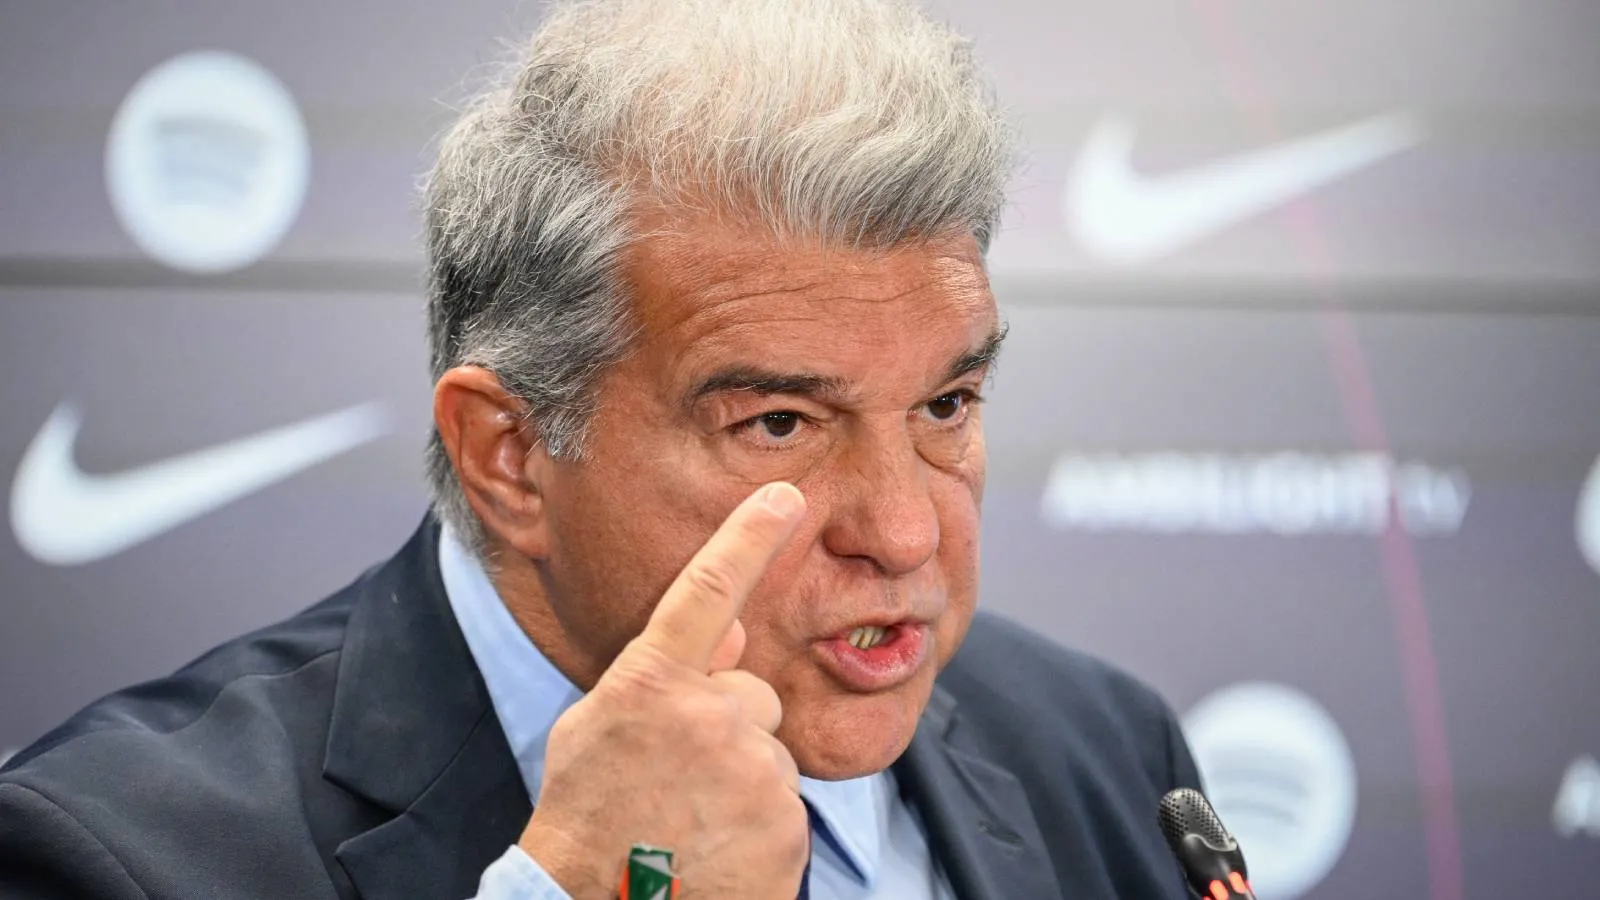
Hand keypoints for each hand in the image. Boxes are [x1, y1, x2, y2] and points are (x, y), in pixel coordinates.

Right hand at [518, 482, 810, 898]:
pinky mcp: (785, 821)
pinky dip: (759, 827)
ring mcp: (750, 767)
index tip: (785, 496)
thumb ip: (665, 668)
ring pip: (770, 751)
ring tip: (693, 822)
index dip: (750, 536)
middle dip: (731, 728)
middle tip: (682, 781)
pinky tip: (716, 849)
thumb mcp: (600, 727)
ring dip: (743, 781)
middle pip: (755, 694)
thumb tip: (737, 624)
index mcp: (650, 681)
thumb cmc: (589, 817)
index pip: (708, 589)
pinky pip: (786, 802)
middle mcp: (708, 713)